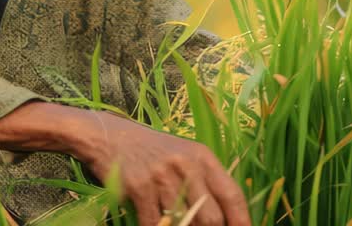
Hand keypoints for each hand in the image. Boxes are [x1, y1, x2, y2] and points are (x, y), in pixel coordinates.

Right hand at [72, 112, 249, 225]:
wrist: (109, 136)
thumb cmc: (151, 150)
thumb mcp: (183, 156)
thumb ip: (204, 181)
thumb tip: (223, 217)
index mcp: (203, 157)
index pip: (233, 195)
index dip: (242, 221)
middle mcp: (186, 165)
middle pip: (211, 217)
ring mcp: (162, 176)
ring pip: (182, 223)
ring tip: (173, 222)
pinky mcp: (140, 187)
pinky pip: (154, 223)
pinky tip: (151, 222)